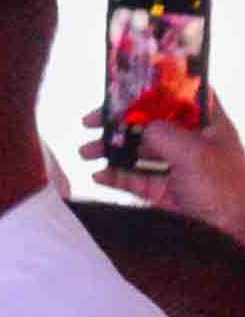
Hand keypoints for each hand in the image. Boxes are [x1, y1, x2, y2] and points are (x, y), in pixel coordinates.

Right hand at [83, 102, 244, 240]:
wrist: (233, 233)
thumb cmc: (225, 189)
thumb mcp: (193, 153)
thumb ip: (162, 133)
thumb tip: (136, 125)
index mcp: (207, 125)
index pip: (181, 95)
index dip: (155, 86)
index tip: (126, 84)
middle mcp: (190, 142)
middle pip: (149, 122)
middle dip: (119, 121)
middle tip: (91, 121)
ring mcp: (175, 167)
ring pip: (136, 151)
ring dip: (110, 149)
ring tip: (86, 152)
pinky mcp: (163, 192)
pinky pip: (133, 179)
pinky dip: (114, 176)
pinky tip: (98, 175)